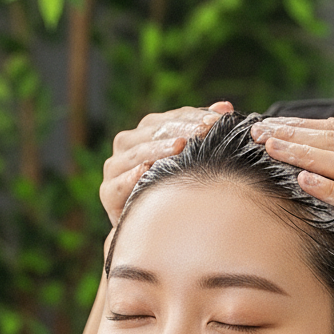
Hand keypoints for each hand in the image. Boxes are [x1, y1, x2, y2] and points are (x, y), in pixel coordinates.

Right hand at [100, 101, 233, 224]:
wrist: (152, 228)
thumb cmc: (174, 188)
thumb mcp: (189, 158)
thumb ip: (202, 131)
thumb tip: (225, 106)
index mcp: (144, 132)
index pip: (168, 119)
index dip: (192, 117)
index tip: (216, 120)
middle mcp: (126, 145)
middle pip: (152, 131)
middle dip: (181, 129)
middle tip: (205, 130)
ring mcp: (114, 169)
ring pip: (136, 153)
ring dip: (158, 148)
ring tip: (180, 146)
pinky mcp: (108, 193)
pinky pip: (118, 184)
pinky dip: (132, 176)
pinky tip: (147, 171)